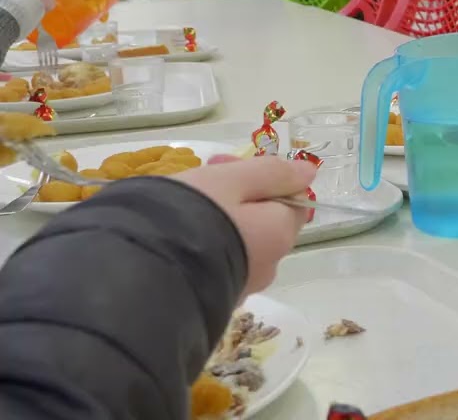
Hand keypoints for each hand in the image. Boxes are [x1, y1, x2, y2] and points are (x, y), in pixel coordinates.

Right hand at [175, 156, 316, 296]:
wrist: (139, 279)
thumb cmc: (189, 217)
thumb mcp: (229, 182)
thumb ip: (271, 174)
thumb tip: (309, 174)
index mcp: (279, 235)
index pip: (290, 200)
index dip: (262, 178)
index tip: (223, 165)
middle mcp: (268, 266)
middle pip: (265, 222)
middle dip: (240, 196)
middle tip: (200, 178)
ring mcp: (241, 288)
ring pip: (240, 243)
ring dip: (222, 221)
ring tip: (182, 205)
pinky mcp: (213, 301)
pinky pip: (219, 263)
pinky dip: (208, 245)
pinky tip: (178, 235)